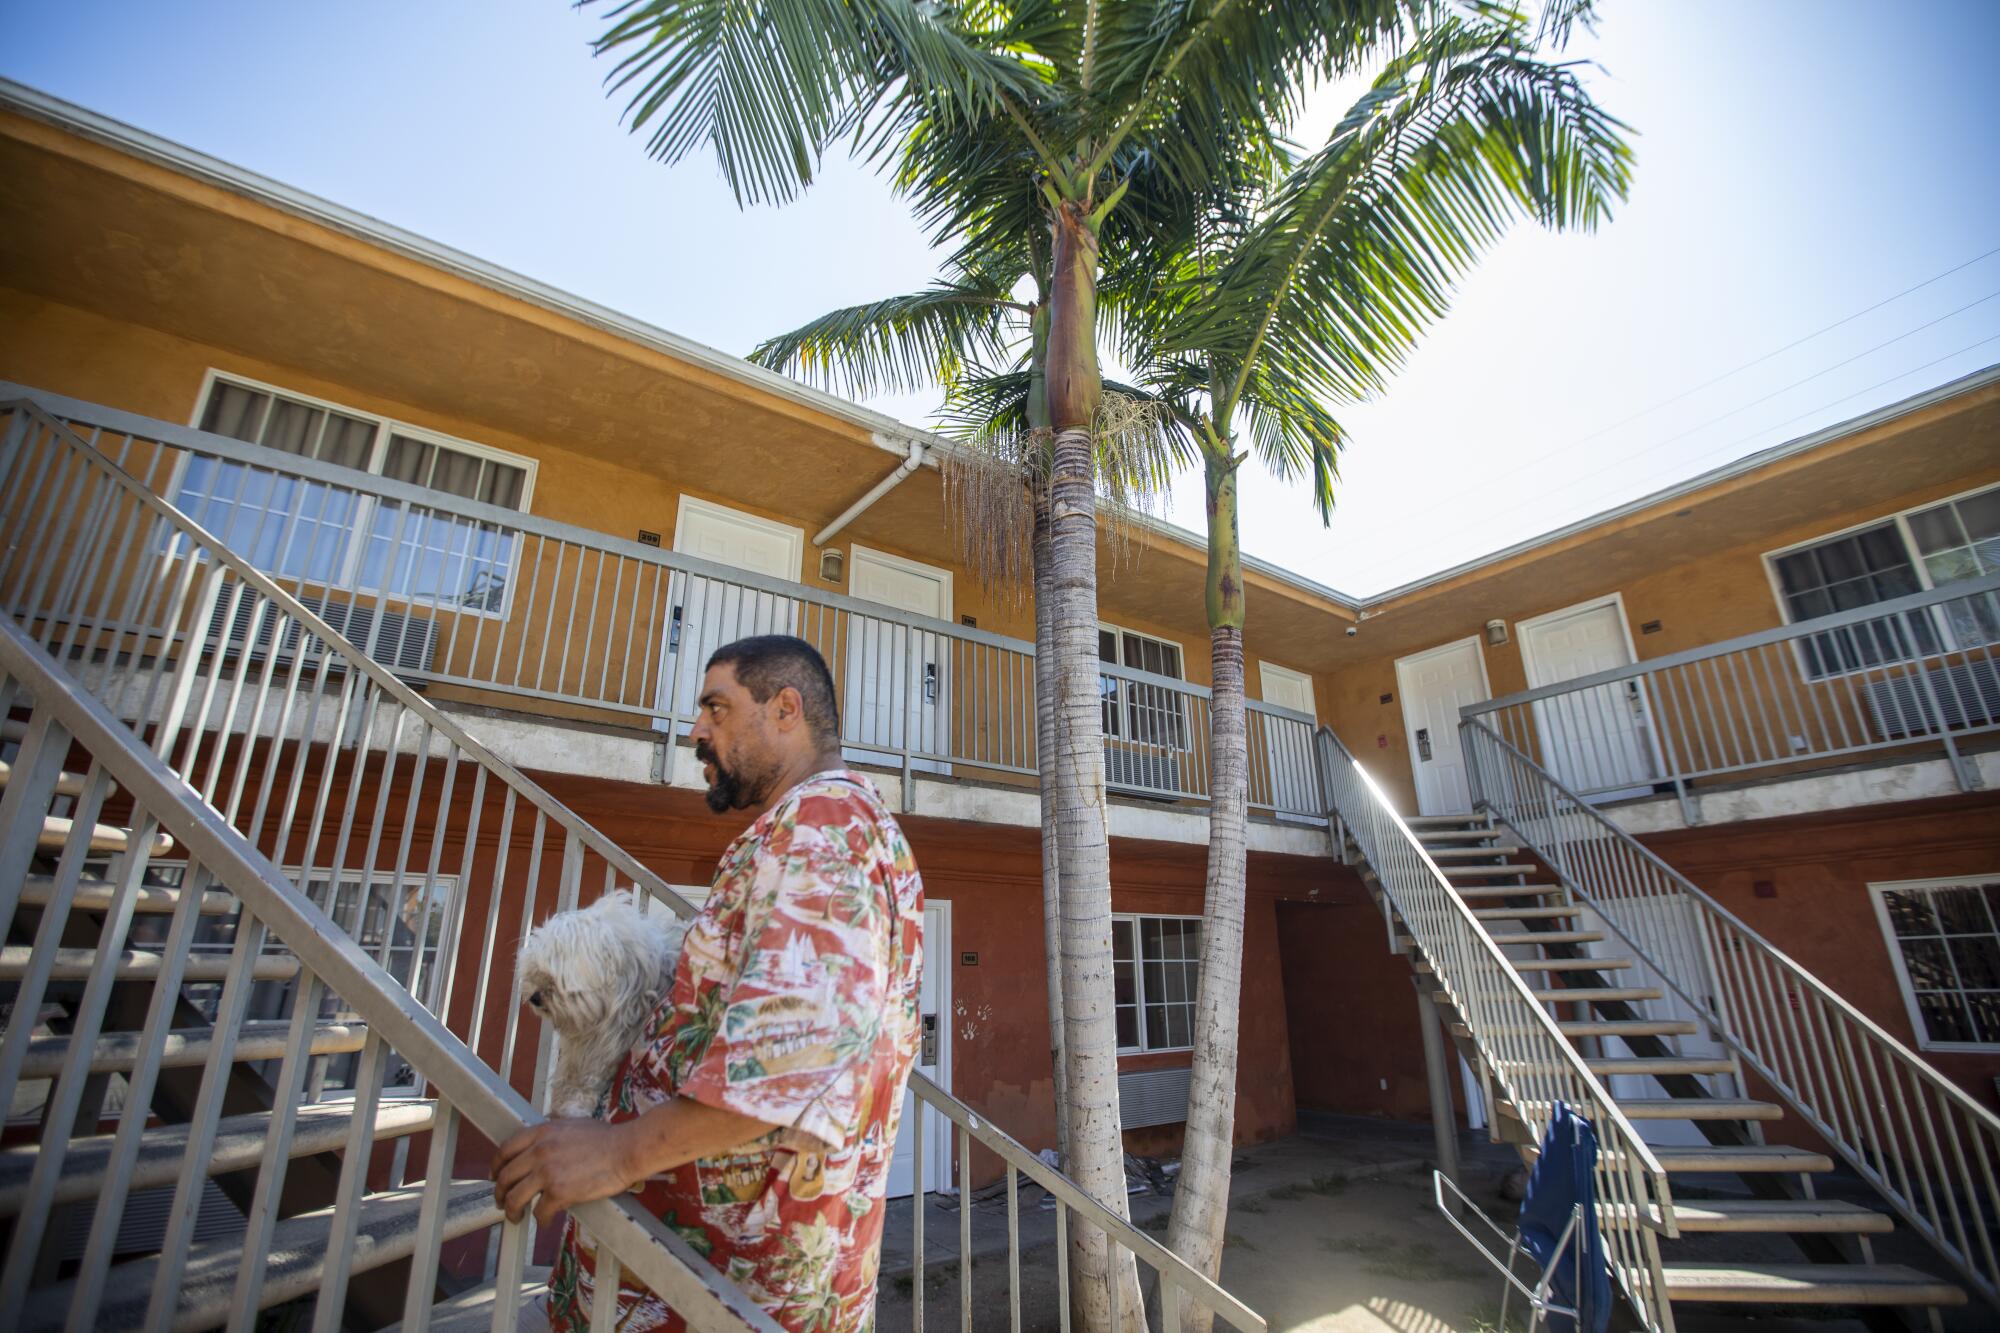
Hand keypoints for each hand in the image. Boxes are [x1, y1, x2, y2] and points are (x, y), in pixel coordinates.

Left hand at [492, 1117, 639, 1227]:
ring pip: (515, 1198)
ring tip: (515, 1217)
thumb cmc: (607, 1138)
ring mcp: (548, 1173)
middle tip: (502, 1202)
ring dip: (512, 1211)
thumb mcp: (572, 1126)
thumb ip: (551, 1135)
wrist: (626, 1150)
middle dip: (500, 1193)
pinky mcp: (559, 1192)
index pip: (505, 1150)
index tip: (495, 1177)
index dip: (496, 1166)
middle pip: (505, 1176)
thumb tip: (542, 1148)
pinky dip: (539, 1219)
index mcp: (541, 1132)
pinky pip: (539, 1211)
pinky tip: (543, 1221)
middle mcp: (539, 1151)